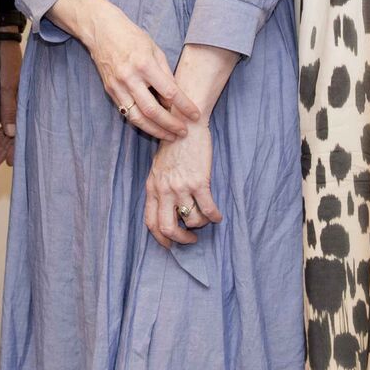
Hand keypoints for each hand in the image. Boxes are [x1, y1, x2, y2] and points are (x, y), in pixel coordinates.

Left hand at [0, 38, 21, 166]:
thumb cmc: (4, 58)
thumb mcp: (7, 83)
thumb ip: (9, 107)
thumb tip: (13, 133)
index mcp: (21, 100)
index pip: (19, 130)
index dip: (15, 147)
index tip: (11, 162)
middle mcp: (16, 101)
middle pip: (13, 130)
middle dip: (6, 148)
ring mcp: (8, 97)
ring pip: (6, 125)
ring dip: (1, 141)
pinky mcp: (1, 92)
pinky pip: (1, 115)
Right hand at [86, 7, 198, 141]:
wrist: (101, 31)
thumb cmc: (131, 37)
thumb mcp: (154, 49)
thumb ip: (165, 73)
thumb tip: (175, 96)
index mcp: (145, 64)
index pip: (169, 92)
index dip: (184, 106)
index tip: (195, 115)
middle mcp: (130, 78)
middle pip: (152, 110)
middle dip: (170, 124)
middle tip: (183, 132)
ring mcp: (118, 86)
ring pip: (137, 117)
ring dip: (155, 130)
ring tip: (170, 136)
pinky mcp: (110, 91)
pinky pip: (127, 113)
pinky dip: (141, 123)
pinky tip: (153, 127)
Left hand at [145, 125, 220, 248]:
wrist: (184, 123)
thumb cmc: (173, 145)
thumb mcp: (158, 168)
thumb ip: (159, 188)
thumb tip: (166, 208)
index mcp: (152, 188)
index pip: (151, 222)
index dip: (161, 239)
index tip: (170, 245)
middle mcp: (164, 190)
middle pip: (167, 228)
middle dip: (181, 240)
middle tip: (192, 239)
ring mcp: (181, 187)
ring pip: (191, 220)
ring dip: (201, 224)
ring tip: (206, 219)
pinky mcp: (199, 181)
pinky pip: (208, 209)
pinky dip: (215, 216)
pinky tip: (218, 215)